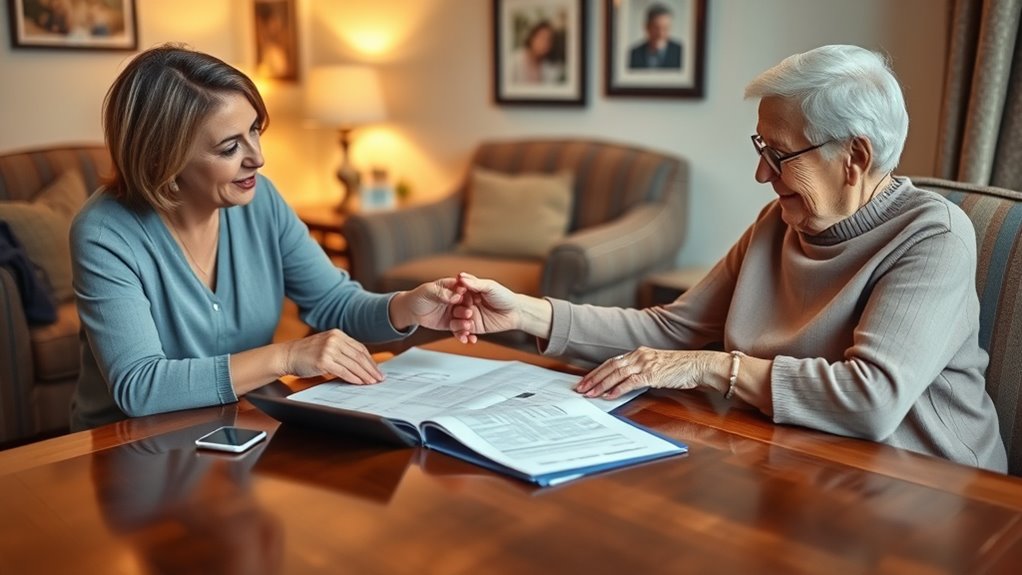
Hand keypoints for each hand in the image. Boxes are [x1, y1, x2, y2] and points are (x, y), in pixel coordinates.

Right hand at [280, 329, 382, 383]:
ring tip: (372, 382)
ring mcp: (328, 349)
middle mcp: (334, 339)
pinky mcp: (323, 360)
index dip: (370, 360)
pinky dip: (352, 378)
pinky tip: (359, 383)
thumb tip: (360, 364)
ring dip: (364, 375)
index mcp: (338, 334)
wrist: (287, 355)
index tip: (377, 370)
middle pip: (359, 356)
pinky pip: (342, 371)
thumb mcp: (326, 345)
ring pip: (352, 364)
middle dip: (371, 369)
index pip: (359, 348)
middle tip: (379, 378)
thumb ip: (341, 350)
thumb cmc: (306, 353)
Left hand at [391, 277, 466, 331]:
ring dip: (466, 324)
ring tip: (466, 328)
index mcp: (452, 288)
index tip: (471, 299)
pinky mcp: (452, 323)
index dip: (468, 294)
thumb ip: (442, 293)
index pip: (464, 290)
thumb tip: (456, 295)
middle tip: (468, 314)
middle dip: (468, 310)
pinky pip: (459, 329)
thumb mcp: (428, 291)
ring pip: (464, 318)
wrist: (411, 311)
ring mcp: (455, 312)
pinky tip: (465, 339)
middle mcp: (457, 300)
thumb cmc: (418, 297)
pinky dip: (462, 334)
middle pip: (466, 305)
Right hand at [451, 273, 524, 342]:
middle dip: (458, 311)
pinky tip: (468, 335)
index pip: (455, 293)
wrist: (515, 313)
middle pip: (453, 308)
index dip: (454, 295)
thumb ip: (475, 283)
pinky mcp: (472, 327)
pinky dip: (463, 334)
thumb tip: (461, 276)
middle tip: (468, 312)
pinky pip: (462, 332)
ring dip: (459, 324)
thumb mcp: (490, 287)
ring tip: (469, 324)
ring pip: (455, 321)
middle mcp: (466, 303)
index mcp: (468, 291)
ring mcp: (468, 316)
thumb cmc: (505, 297)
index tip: (457, 297)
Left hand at [575, 347, 726, 399]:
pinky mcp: (653, 374)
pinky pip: (631, 382)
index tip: (586, 381)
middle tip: (581, 388)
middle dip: (593, 378)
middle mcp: (640, 356)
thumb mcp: (656, 367)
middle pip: (610, 367)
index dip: (597, 372)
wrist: (699, 365)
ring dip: (601, 384)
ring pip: (617, 374)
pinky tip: (609, 396)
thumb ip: (640, 373)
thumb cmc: (680, 369)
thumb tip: (624, 384)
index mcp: (639, 353)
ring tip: (590, 394)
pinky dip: (618, 389)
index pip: (612, 362)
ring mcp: (646, 364)